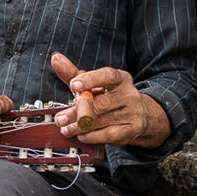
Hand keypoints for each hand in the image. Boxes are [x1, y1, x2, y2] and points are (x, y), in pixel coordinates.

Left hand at [50, 53, 169, 148]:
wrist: (140, 116)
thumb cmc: (110, 97)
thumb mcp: (93, 84)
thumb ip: (73, 73)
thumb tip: (56, 59)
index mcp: (120, 79)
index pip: (107, 76)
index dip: (90, 80)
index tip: (73, 85)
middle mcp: (129, 94)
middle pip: (102, 102)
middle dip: (78, 111)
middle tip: (61, 118)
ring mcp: (132, 113)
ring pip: (103, 120)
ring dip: (80, 126)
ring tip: (66, 129)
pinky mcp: (131, 129)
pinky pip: (110, 134)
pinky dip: (93, 136)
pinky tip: (82, 136)